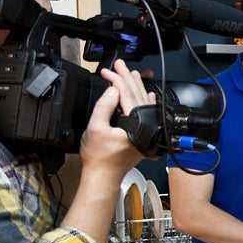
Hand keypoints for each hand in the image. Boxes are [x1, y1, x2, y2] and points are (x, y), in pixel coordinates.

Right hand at [79, 60, 155, 178]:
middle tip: (121, 65)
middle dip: (128, 79)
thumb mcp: (95, 128)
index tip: (107, 71)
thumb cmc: (99, 158)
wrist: (103, 176)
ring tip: (133, 74)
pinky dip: (146, 101)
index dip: (116, 80)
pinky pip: (148, 113)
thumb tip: (112, 91)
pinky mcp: (143, 135)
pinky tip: (147, 94)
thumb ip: (104, 107)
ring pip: (144, 102)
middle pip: (138, 96)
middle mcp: (144, 126)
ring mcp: (145, 131)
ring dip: (137, 87)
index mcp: (134, 124)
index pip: (126, 94)